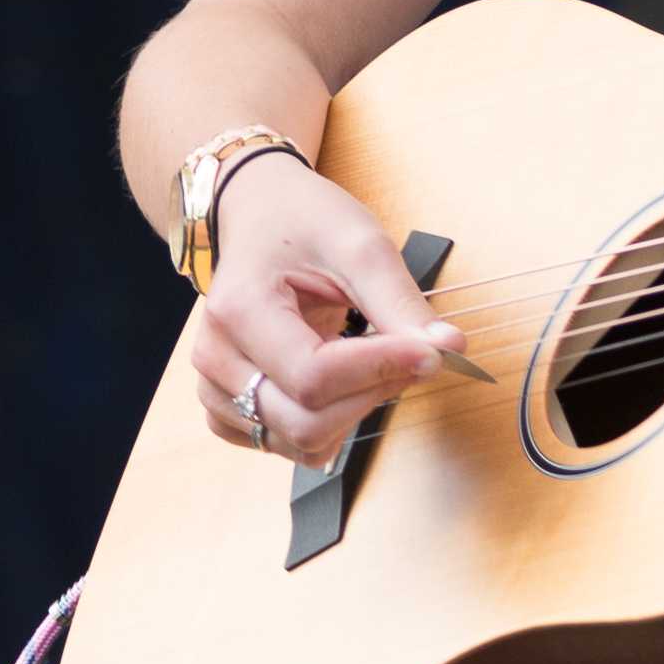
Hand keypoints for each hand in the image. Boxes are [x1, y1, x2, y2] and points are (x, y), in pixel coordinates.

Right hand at [179, 157, 462, 470]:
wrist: (258, 216)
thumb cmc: (301, 222)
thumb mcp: (358, 244)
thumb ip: (401, 302)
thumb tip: (448, 349)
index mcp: (239, 309)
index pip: (313, 377)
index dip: (381, 371)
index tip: (430, 352)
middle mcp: (215, 356)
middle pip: (307, 423)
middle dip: (372, 395)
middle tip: (406, 355)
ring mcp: (215, 387)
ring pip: (301, 444)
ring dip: (352, 413)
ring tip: (368, 362)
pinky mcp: (226, 409)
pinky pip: (287, 447)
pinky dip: (326, 426)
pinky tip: (337, 382)